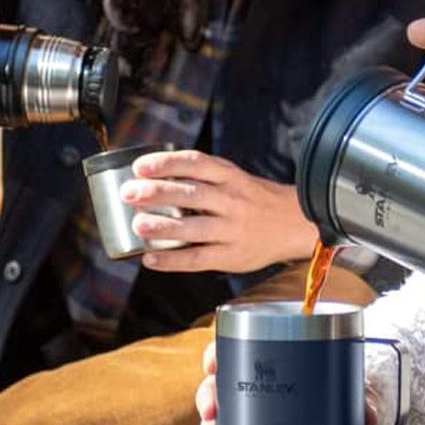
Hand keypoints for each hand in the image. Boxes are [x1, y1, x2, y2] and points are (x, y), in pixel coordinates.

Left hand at [121, 149, 318, 272]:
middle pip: (192, 194)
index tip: (140, 167)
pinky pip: (198, 259)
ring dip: (163, 227)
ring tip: (138, 225)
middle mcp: (233, 200)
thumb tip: (151, 178)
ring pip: (194, 228)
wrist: (294, 224)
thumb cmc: (254, 200)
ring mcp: (233, 230)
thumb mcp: (235, 179)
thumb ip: (202, 177)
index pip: (196, 163)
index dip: (166, 163)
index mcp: (231, 176)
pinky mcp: (233, 256)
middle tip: (130, 193)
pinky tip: (150, 259)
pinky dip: (172, 260)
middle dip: (157, 192)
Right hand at [195, 340, 380, 424]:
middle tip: (212, 409)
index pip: (237, 344)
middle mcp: (260, 375)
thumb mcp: (351, 380)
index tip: (213, 363)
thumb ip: (362, 395)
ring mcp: (257, 402)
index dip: (218, 352)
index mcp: (275, 351)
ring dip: (211, 423)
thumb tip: (369, 415)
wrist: (352, 395)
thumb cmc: (345, 376)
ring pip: (223, 408)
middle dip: (208, 393)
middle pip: (222, 379)